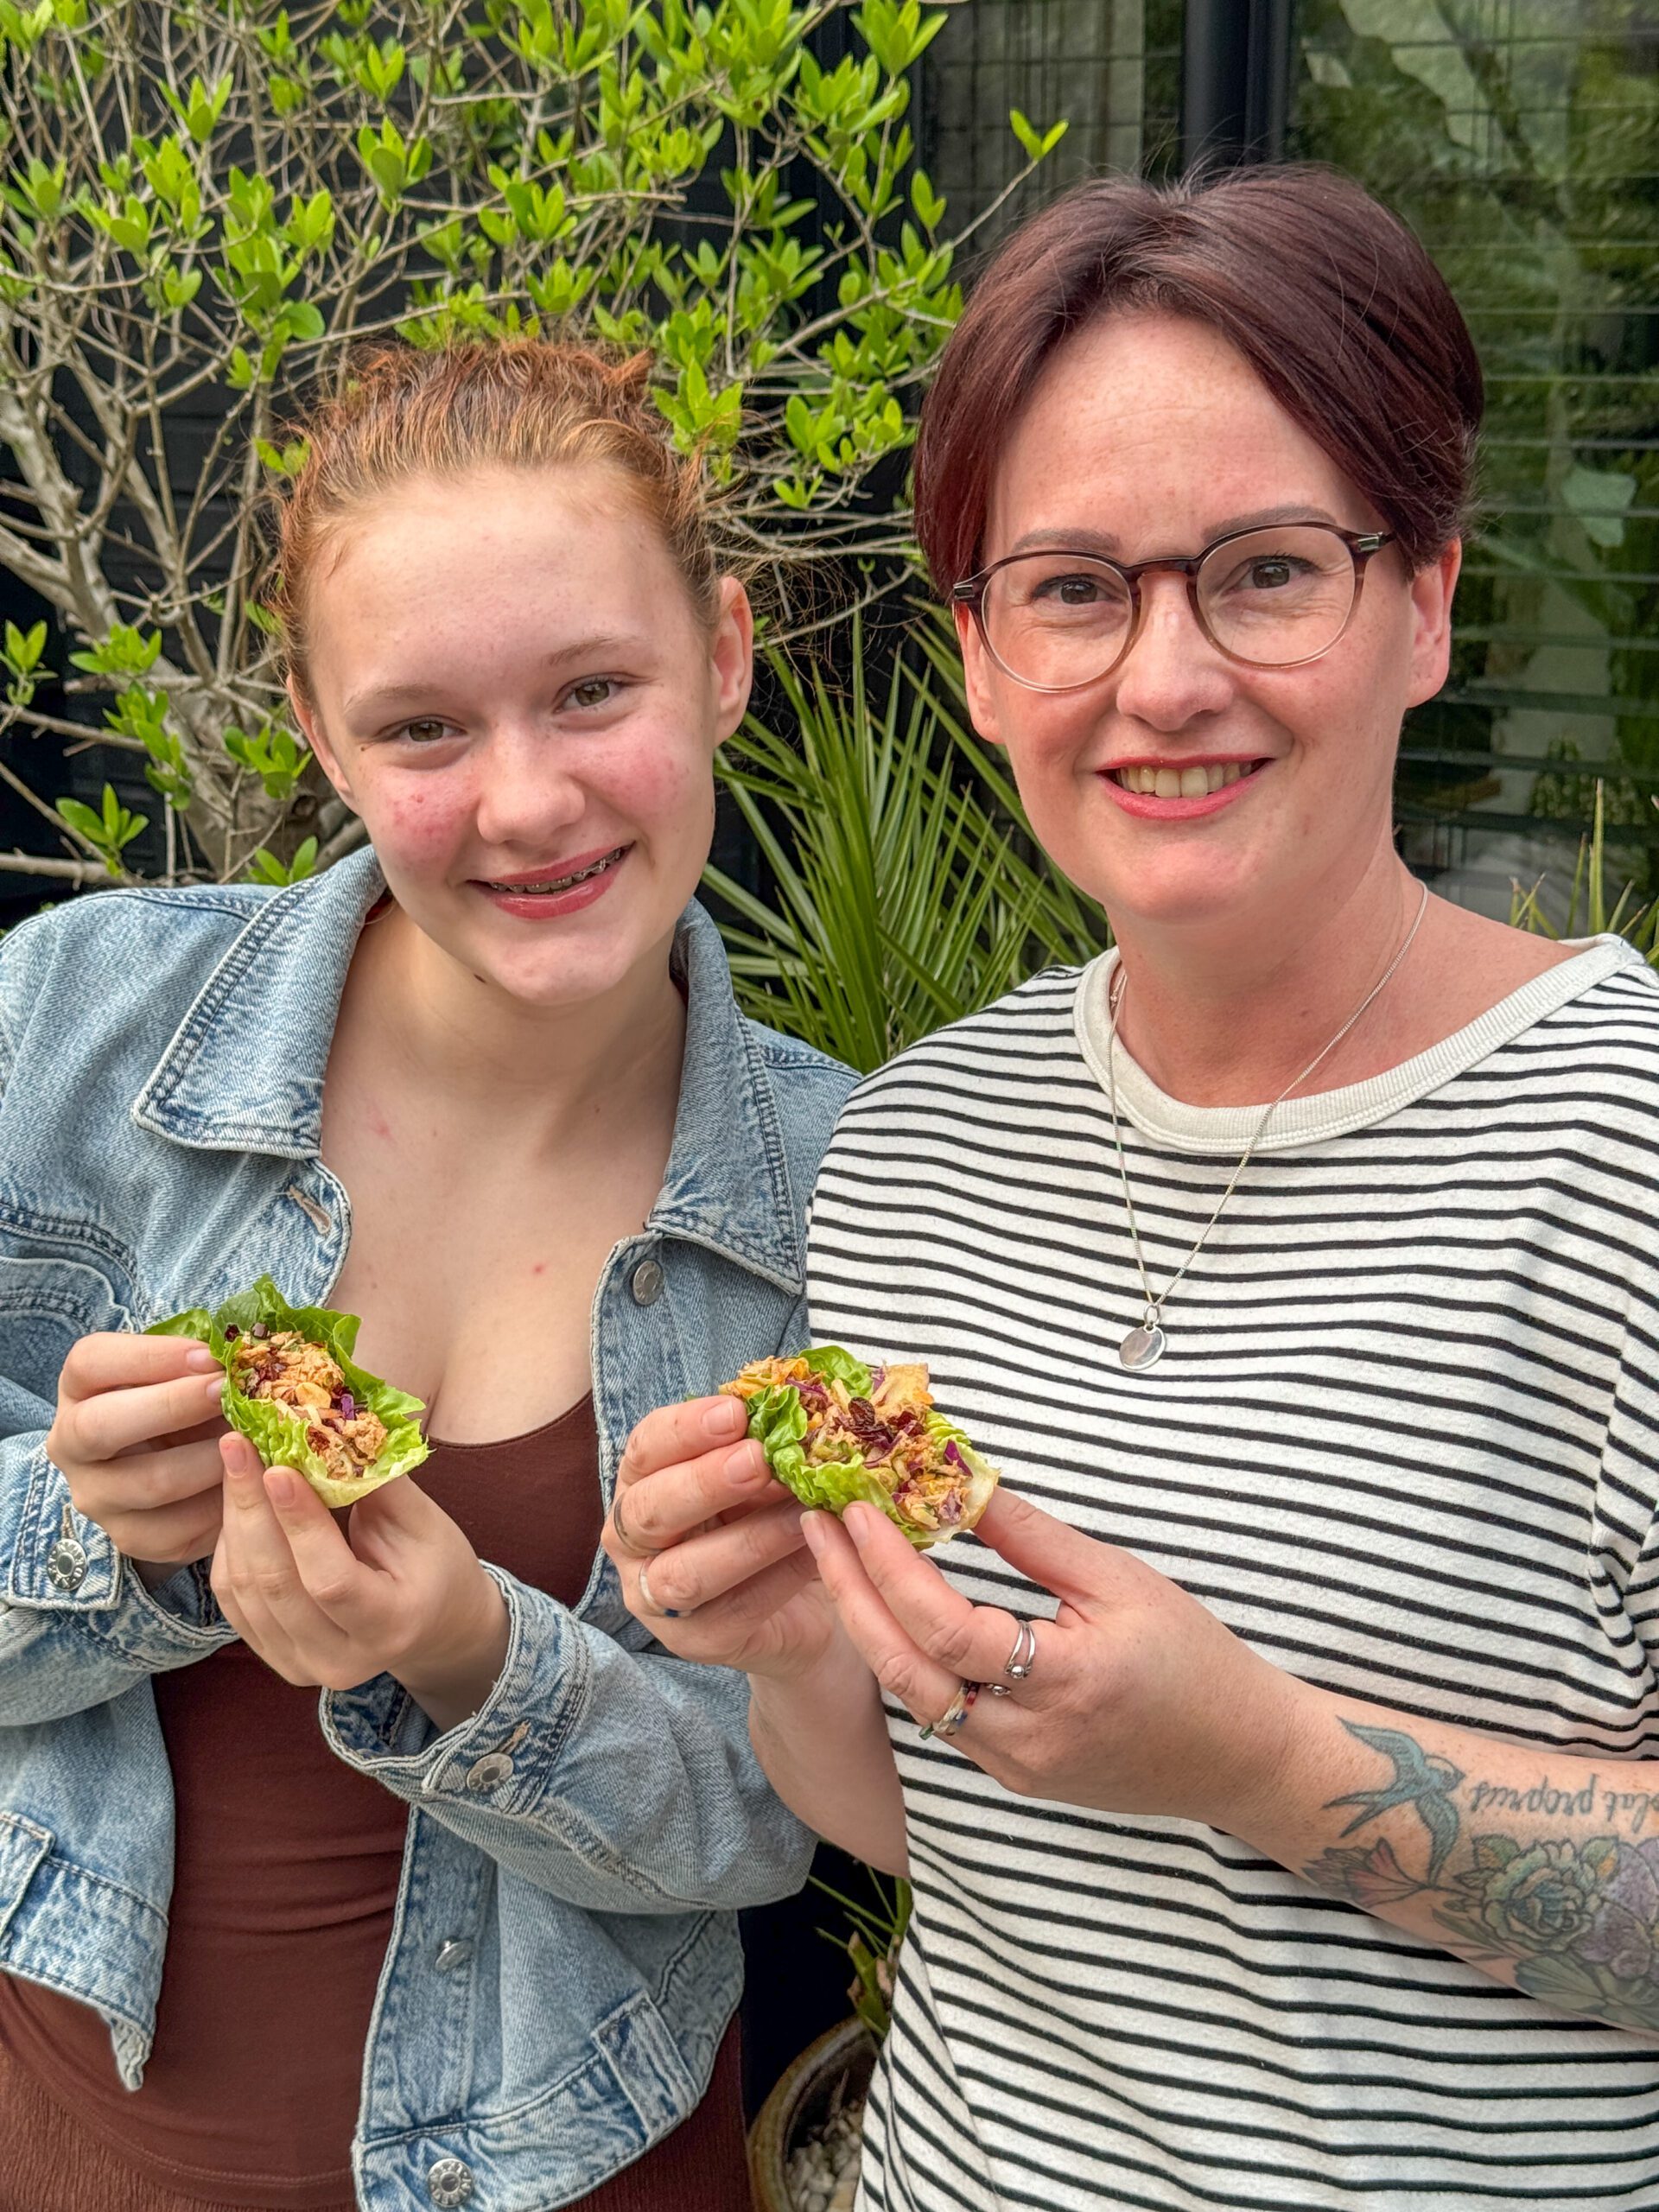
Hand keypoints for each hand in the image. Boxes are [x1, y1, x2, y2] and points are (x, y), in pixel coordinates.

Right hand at [47, 1331, 229, 1569]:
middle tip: (228, 1392)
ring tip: (255, 1440)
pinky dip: (224, 1505)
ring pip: (151, 1482)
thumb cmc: (185, 1403)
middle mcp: (71, 1444)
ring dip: (212, 1459)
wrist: (182, 1466)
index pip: (91, 1362)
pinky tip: (252, 1482)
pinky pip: (179, 1527)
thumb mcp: (183, 1374)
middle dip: (173, 1406)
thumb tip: (247, 1356)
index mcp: (79, 1388)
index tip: (209, 1355)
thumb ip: (201, 1364)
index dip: (152, 1357)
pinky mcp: (131, 1537)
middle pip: (101, 1426)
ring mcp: (96, 1496)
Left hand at [209, 1433, 507, 1728]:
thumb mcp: (425, 1522)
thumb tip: (329, 1425)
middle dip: (251, 1507)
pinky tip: (238, 1504)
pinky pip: (232, 1598)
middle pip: (277, 1584)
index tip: (278, 1466)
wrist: (434, 1625)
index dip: (300, 1525)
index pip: (331, 1581)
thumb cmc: (437, 1565)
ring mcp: (301, 1665)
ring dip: (233, 1519)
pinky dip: (228, 1546)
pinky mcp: (274, 1656)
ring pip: (245, 1589)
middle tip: (237, 1444)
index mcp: (389, 1627)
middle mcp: (340, 1661)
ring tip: (235, 1462)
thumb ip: (376, 1482)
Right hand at [606, 1396, 837, 1682]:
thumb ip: (765, 1449)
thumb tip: (799, 1419)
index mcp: (643, 1481)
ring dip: (746, 1540)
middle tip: (758, 1460)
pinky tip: (813, 1555)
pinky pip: (731, 1612)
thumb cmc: (769, 1516)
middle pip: (649, 1511)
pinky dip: (777, 1581)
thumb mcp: (764, 1476)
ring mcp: (655, 1597)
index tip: (735, 1412)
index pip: (645, 1448)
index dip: (685, 1429)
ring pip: (683, 1574)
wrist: (802, 1602)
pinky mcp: (695, 1641)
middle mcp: (634, 1540)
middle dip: (703, 1482)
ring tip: (800, 1514)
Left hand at [804, 1489, 1309, 1833]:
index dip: (892, 1567)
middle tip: (814, 1524)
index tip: (857, 1508)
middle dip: (849, 1593)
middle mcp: (1026, 1739)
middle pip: (905, 1671)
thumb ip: (1033, 1536)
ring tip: (835, 1557)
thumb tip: (962, 1476)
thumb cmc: (1192, 1657)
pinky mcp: (1010, 1776)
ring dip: (865, 1626)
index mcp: (1063, 1683)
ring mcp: (1013, 1767)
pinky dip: (903, 1659)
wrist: (1237, 1755)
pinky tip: (882, 1608)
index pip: (948, 1628)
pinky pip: (936, 1717)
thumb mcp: (1120, 1579)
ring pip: (910, 1699)